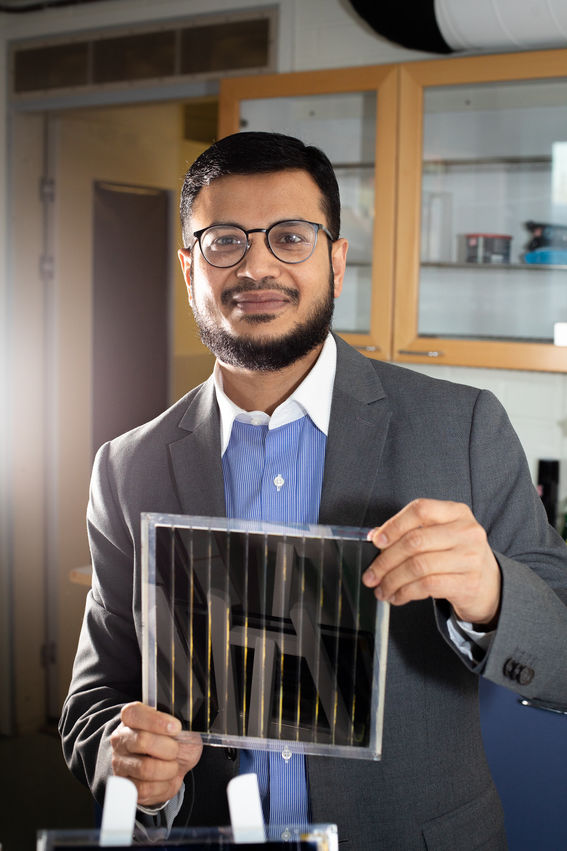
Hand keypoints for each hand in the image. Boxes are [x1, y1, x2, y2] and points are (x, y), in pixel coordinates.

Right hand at [110, 702, 202, 807]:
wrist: (173, 765)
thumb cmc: (173, 741)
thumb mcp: (180, 726)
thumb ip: (178, 724)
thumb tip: (181, 731)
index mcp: (131, 718)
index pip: (135, 713)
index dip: (156, 720)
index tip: (176, 727)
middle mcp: (121, 739)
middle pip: (142, 741)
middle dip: (168, 748)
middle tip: (176, 750)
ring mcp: (120, 763)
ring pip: (145, 768)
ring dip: (168, 769)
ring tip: (173, 766)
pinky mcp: (125, 786)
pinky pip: (144, 789)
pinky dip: (163, 785)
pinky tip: (166, 779)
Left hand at [363, 498, 500, 625]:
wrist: (490, 584)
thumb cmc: (457, 555)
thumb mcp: (441, 535)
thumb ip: (413, 531)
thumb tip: (376, 537)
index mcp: (457, 512)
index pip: (420, 510)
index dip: (394, 525)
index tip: (376, 541)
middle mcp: (467, 531)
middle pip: (415, 541)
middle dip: (385, 561)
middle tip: (371, 575)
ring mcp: (470, 557)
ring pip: (418, 566)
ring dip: (392, 580)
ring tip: (381, 589)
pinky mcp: (468, 582)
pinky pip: (427, 586)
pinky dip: (405, 592)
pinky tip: (397, 596)